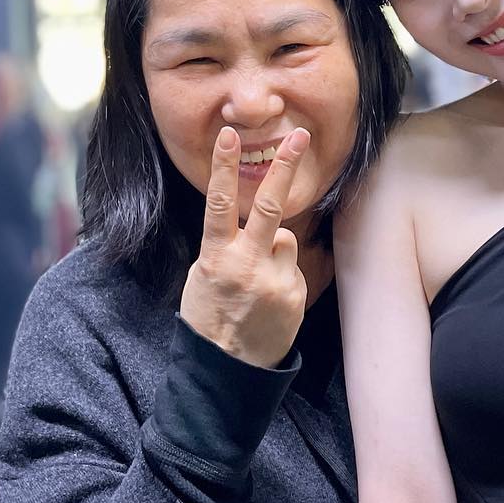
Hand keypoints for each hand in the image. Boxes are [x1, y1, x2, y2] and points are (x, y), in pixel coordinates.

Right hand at [179, 126, 309, 368]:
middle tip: (301, 137)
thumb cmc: (209, 315)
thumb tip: (250, 224)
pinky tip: (269, 300)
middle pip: (269, 207)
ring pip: (285, 241)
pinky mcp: (295, 295)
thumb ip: (225, 246)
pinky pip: (294, 268)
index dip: (223, 167)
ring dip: (276, 251)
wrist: (227, 366)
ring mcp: (274, 280)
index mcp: (216, 256)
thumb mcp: (202, 275)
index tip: (229, 135)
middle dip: (284, 168)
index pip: (219, 204)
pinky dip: (284, 277)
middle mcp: (246, 264)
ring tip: (259, 282)